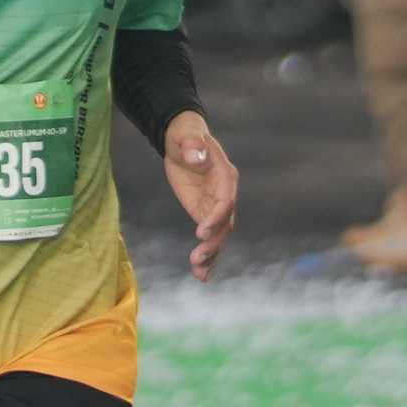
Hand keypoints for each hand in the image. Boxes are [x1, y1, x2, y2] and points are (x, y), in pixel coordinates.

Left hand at [159, 112, 237, 281]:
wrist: (181, 139)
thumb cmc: (185, 133)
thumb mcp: (186, 134)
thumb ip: (192, 145)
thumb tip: (196, 155)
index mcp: (225, 175)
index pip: (226, 201)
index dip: (216, 217)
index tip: (200, 232)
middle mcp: (225, 193)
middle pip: (225, 223)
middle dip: (213, 242)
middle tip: (197, 258)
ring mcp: (216, 206)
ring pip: (220, 235)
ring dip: (211, 255)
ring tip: (199, 273)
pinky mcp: (204, 213)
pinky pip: (209, 236)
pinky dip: (206, 254)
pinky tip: (200, 273)